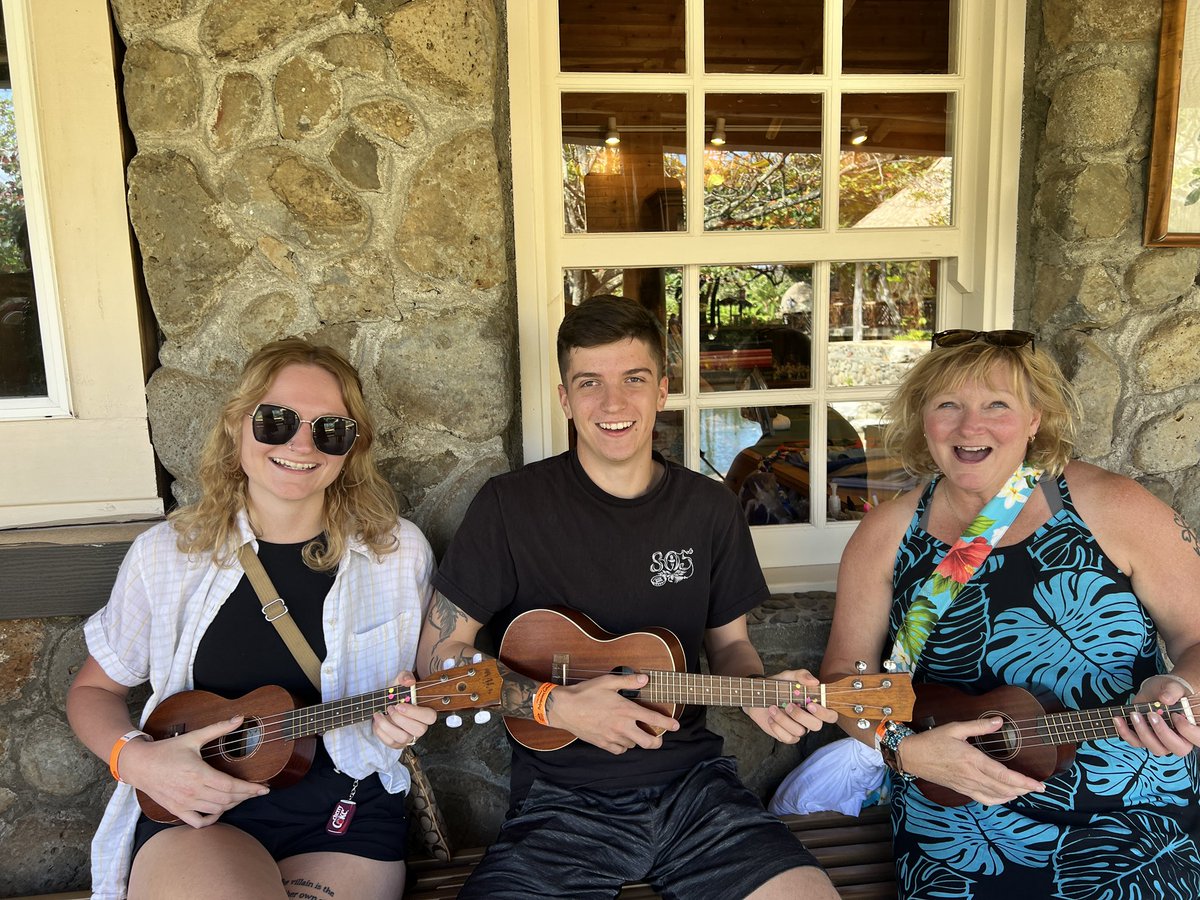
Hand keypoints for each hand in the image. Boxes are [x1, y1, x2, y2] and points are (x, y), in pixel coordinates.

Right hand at [118, 716, 268, 827]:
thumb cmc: (166, 750)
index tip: (264, 788)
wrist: (139, 764)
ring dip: (232, 805)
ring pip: (216, 810)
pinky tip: (219, 810)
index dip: (250, 789)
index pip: (231, 786)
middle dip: (246, 796)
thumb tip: (240, 718)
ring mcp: (184, 803)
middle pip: (227, 800)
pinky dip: (212, 819)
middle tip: (256, 791)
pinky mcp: (177, 810)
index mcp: (199, 774)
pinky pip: (198, 822)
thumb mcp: (193, 737)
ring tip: (241, 796)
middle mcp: (193, 791)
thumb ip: (218, 728)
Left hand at [373, 671, 437, 749]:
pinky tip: (377, 721)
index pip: (430, 717)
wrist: (384, 703)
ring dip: (388, 726)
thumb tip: (409, 682)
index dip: (416, 713)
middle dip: (400, 719)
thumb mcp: (400, 681)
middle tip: (389, 708)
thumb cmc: (396, 693)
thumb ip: (405, 677)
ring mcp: (409, 737)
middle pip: (418, 730)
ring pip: (403, 738)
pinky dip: (381, 732)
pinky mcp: (397, 743)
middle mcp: (420, 727)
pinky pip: (390, 742)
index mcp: (425, 712)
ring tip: (379, 714)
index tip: (400, 705)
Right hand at [546, 673, 678, 754]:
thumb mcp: (607, 681)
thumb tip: (646, 679)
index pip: (653, 720)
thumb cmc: (585, 693)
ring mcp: (612, 737)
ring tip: (636, 732)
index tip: (676, 726)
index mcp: (625, 710)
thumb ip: (629, 681)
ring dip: (638, 740)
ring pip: (633, 745)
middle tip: (659, 738)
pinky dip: (623, 746)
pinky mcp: (603, 744)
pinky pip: (619, 750)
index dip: (668, 724)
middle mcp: (622, 726)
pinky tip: (622, 738)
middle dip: (657, 742)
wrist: (564, 708)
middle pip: (648, 742)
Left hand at [742, 669, 838, 743]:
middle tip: (788, 705)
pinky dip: (778, 729)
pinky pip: (788, 738)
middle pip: (816, 726)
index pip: (831, 715)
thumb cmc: (778, 685)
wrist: (758, 695)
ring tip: (772, 708)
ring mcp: (798, 728)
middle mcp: (809, 719)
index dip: (824, 713)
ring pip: (799, 732)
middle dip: (801, 716)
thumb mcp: (788, 676)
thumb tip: (815, 681)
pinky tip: (771, 719)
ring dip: (784, 720)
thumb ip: (801, 675)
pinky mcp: (786, 735)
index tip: (810, 704)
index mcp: (815, 706)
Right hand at [900, 718, 1045, 805]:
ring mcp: (966, 785)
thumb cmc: (932, 741)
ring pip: (996, 796)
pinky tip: (1006, 797)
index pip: (1004, 775)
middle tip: (1038, 788)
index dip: (1024, 782)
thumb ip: (979, 726)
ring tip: (1026, 791)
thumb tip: (999, 722)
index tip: (1039, 785)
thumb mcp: (955, 728)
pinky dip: (999, 800)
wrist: (912, 756)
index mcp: (972, 760)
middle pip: (1004, 789)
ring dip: (1014, 795)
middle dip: (1024, 789)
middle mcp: (971, 776)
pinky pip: (984, 800)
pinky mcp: (962, 790)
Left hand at [1112, 674, 1199, 757]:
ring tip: (1133, 714)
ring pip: (1155, 748)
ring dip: (1142, 732)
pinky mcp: (1145, 738)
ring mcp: (1162, 741)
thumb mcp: (1173, 686)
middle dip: (1162, 732)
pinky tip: (1118, 719)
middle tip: (1151, 714)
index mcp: (1192, 728)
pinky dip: (1125, 732)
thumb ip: (1173, 691)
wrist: (1159, 691)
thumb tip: (1165, 699)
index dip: (1188, 731)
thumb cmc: (1171, 690)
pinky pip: (1136, 742)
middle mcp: (1180, 739)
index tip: (1176, 716)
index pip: (1197, 738)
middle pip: (1176, 748)